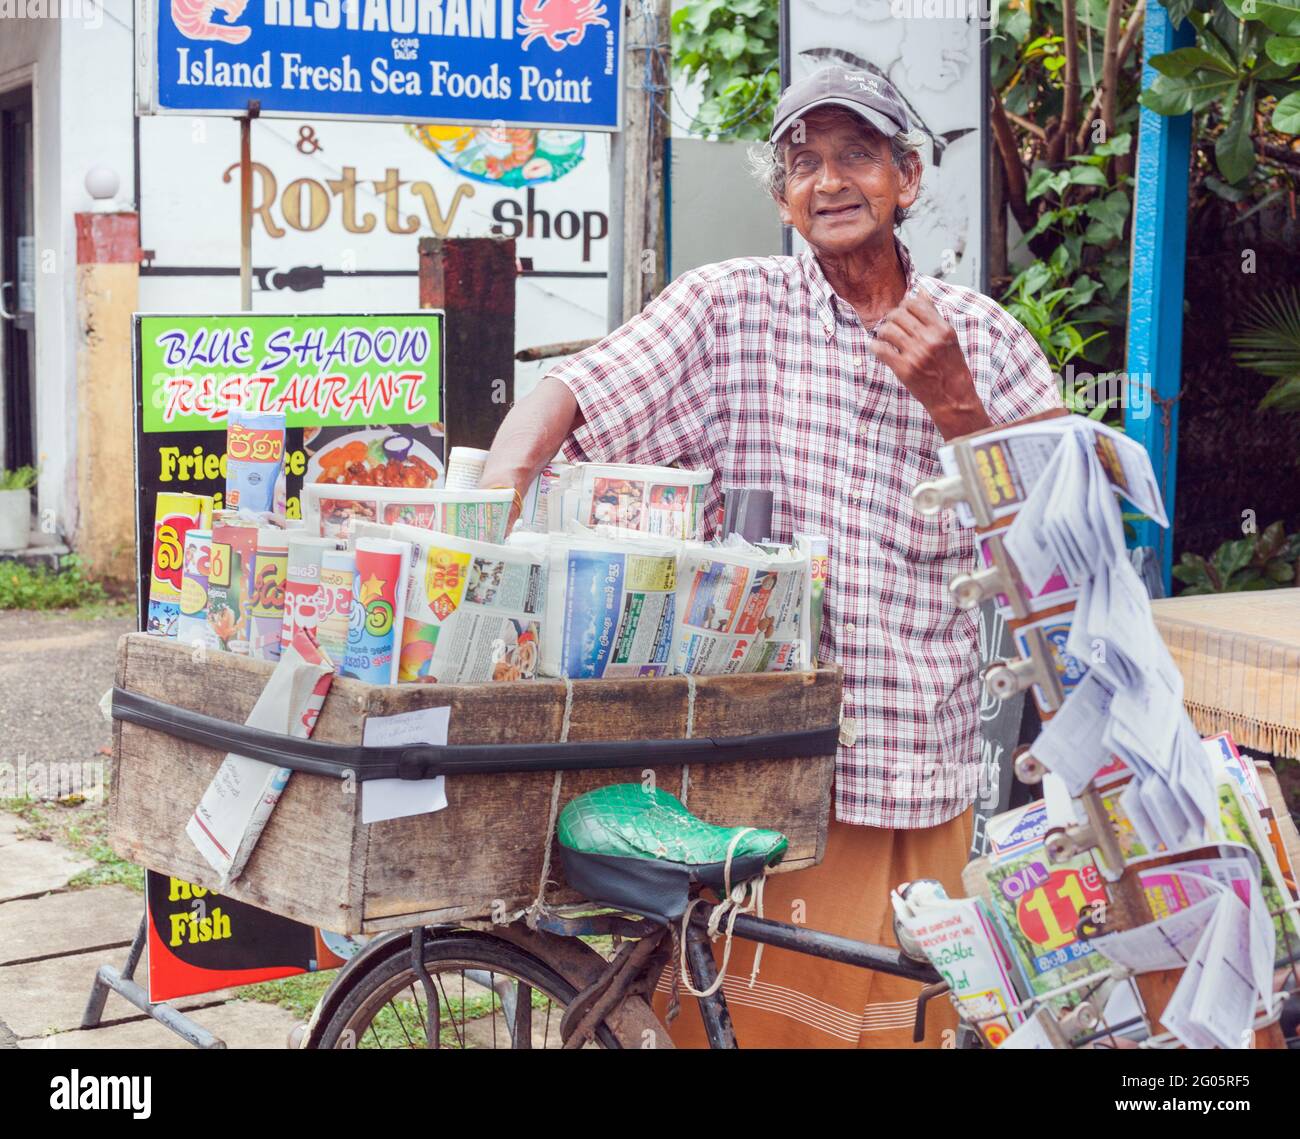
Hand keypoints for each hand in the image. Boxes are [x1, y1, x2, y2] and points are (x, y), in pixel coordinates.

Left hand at [867, 290, 990, 438]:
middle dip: (891, 318)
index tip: (902, 313)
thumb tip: (921, 291)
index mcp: (942, 329)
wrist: (952, 397)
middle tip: (891, 325)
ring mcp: (916, 354)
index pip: (914, 303)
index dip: (904, 306)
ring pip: (887, 329)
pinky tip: (878, 349)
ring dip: (882, 331)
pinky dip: (875, 347)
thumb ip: (933, 314)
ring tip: (885, 337)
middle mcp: (929, 339)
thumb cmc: (951, 366)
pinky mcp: (904, 369)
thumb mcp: (948, 337)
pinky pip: (881, 349)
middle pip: (898, 314)